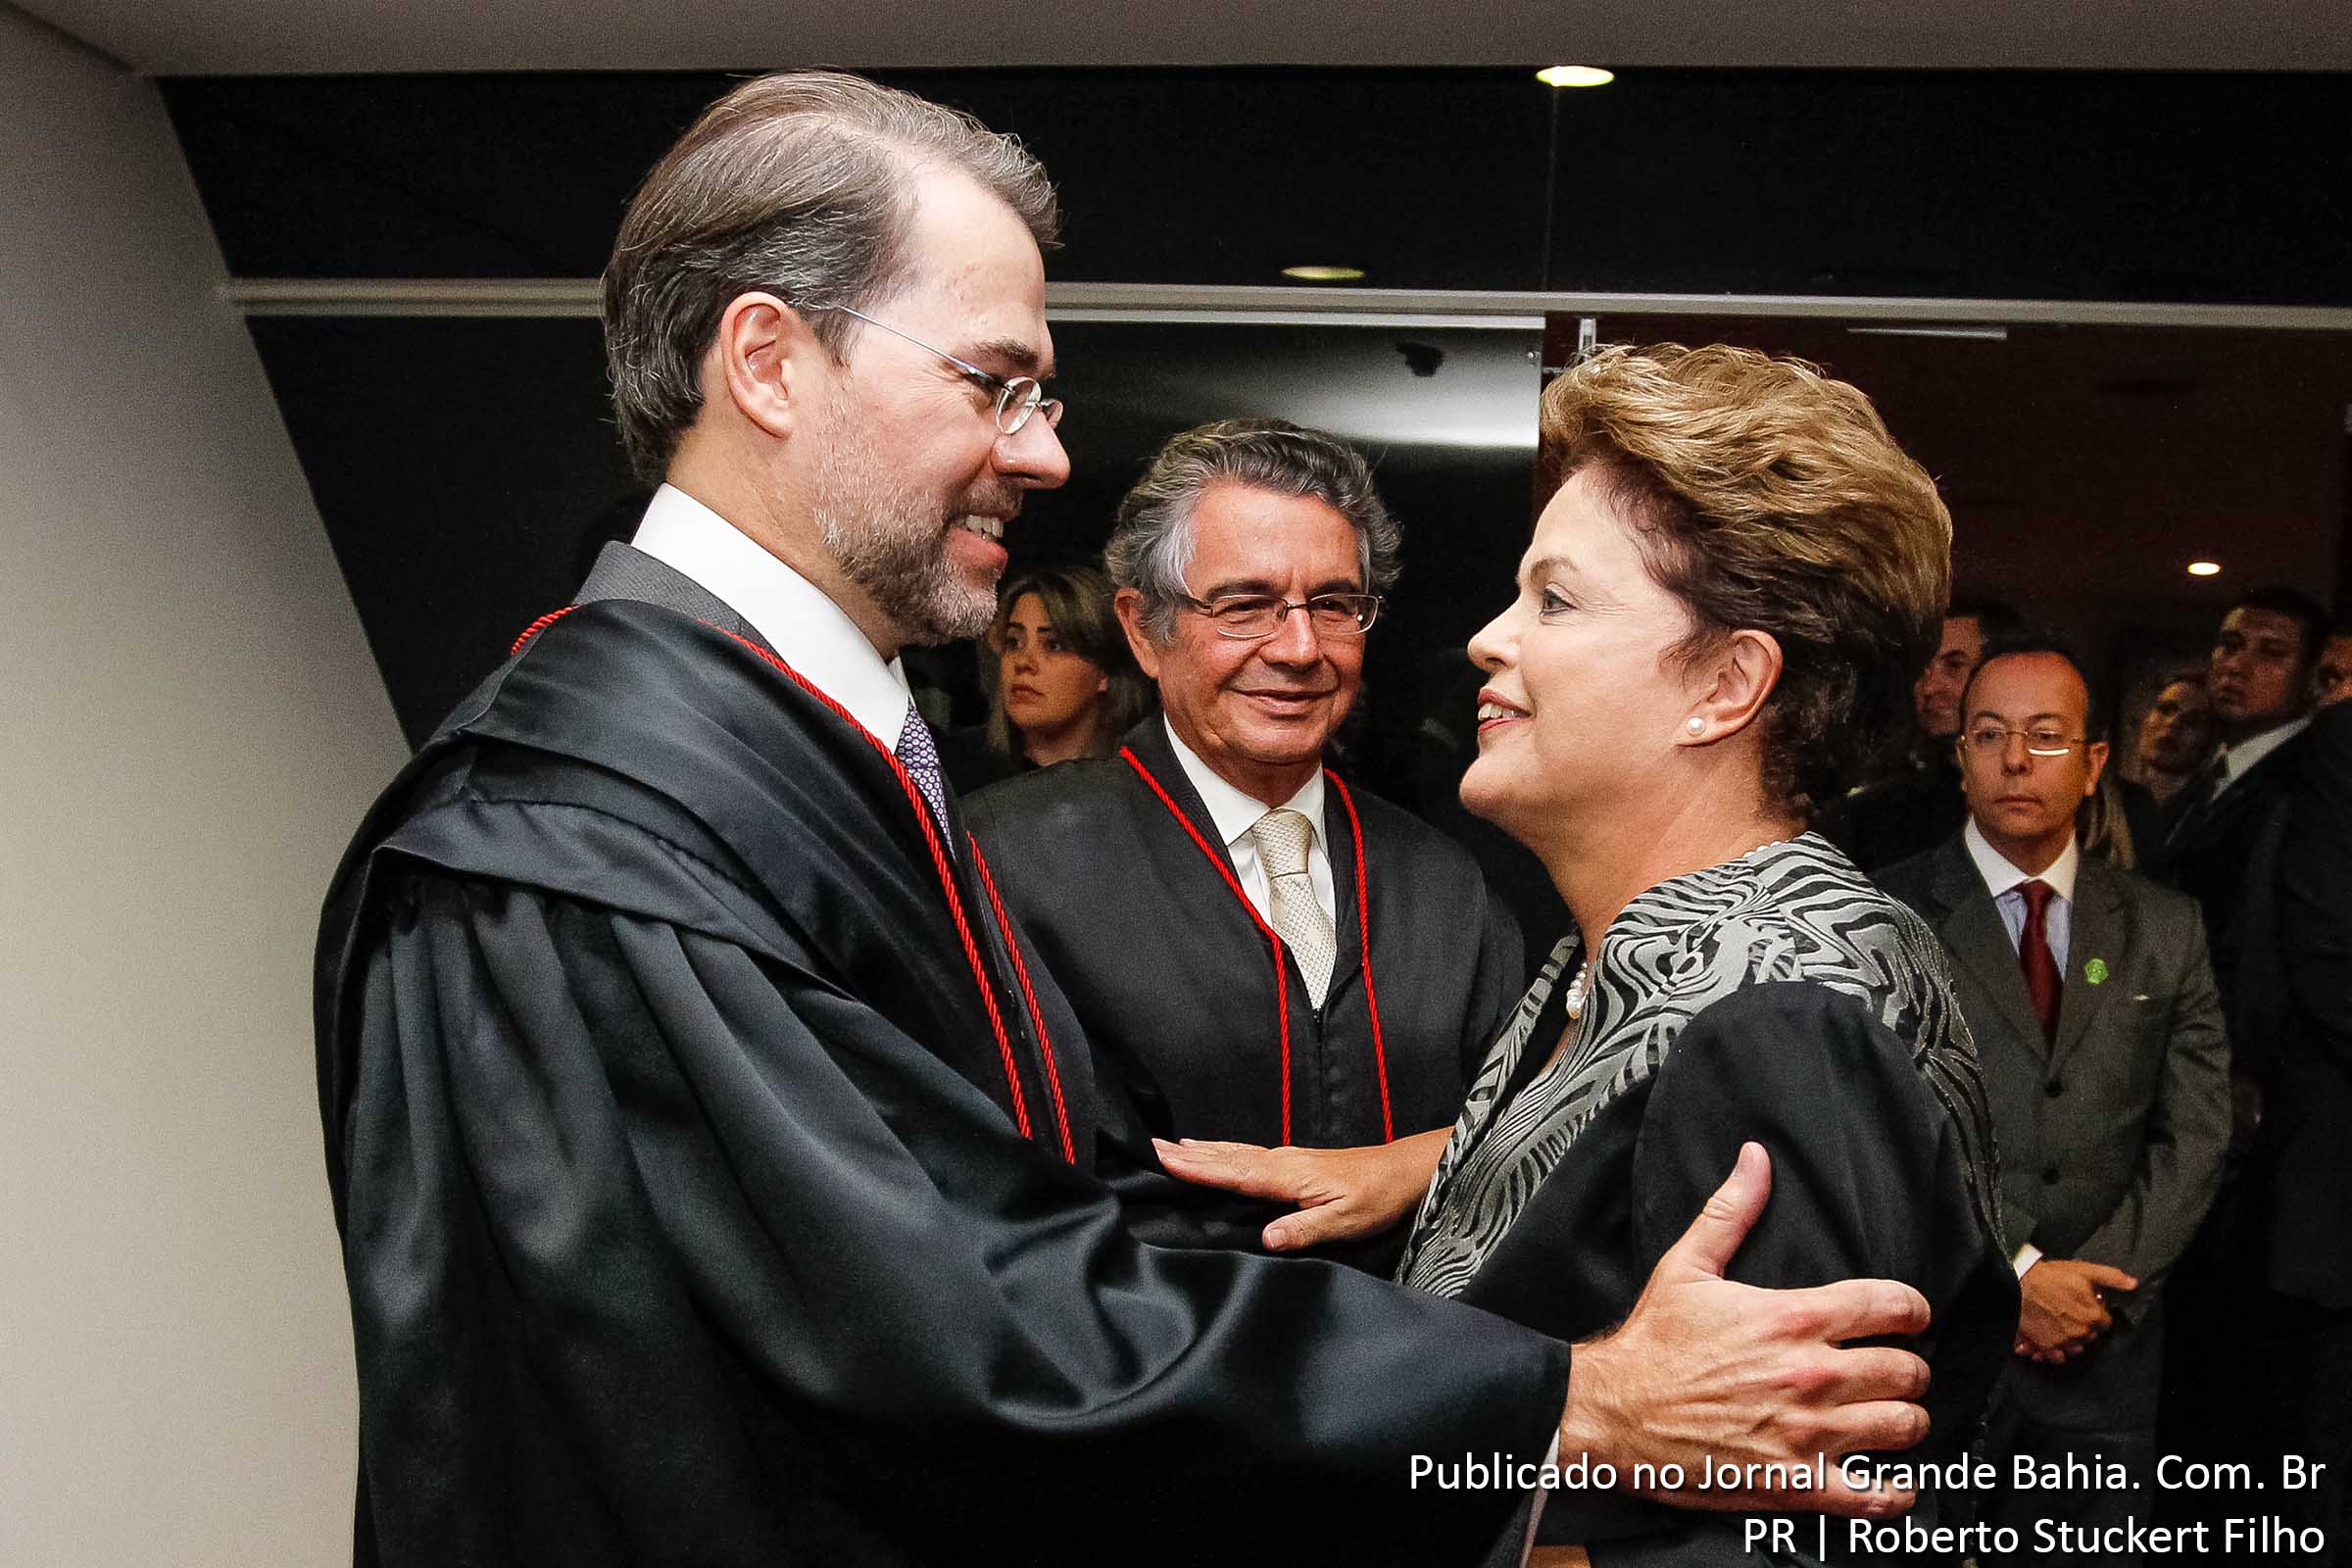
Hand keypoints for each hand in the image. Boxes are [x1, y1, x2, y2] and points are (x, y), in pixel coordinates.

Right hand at [1150, 1129, 1448, 1249]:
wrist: (1402, 1171)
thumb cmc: (1376, 1197)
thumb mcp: (1345, 1221)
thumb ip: (1305, 1228)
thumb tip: (1267, 1237)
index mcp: (1288, 1176)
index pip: (1235, 1173)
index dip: (1199, 1169)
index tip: (1164, 1161)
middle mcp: (1281, 1162)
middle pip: (1225, 1157)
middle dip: (1186, 1154)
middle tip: (1148, 1147)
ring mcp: (1286, 1159)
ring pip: (1233, 1153)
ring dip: (1199, 1150)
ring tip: (1166, 1147)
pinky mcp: (1292, 1161)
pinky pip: (1245, 1153)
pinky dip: (1221, 1151)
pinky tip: (1211, 1149)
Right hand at [1557, 1142, 1931, 1518]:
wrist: (1613, 1414)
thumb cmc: (1650, 1344)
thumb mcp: (1686, 1267)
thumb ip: (1731, 1211)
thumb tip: (1756, 1158)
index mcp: (1791, 1318)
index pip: (1891, 1307)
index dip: (1913, 1310)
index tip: (1912, 1317)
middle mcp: (1810, 1375)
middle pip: (1907, 1370)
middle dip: (1910, 1368)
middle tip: (1898, 1371)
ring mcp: (1808, 1433)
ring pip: (1904, 1426)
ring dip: (1907, 1421)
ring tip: (1894, 1417)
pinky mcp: (1798, 1483)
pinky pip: (1876, 1496)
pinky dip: (1897, 1492)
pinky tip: (1894, 1481)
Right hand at [2014, 1258, 2135, 1360]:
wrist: (2018, 1283)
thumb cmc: (2050, 1277)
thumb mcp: (2085, 1271)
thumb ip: (2112, 1278)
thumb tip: (2133, 1284)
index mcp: (2092, 1316)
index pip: (2105, 1323)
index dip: (2096, 1312)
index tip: (2086, 1305)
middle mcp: (2079, 1333)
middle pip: (2090, 1336)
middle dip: (2084, 1326)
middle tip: (2071, 1311)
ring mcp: (2062, 1341)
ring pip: (2075, 1348)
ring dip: (2071, 1340)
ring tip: (2061, 1326)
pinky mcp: (2044, 1346)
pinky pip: (2056, 1357)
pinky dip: (2055, 1351)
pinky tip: (2051, 1339)